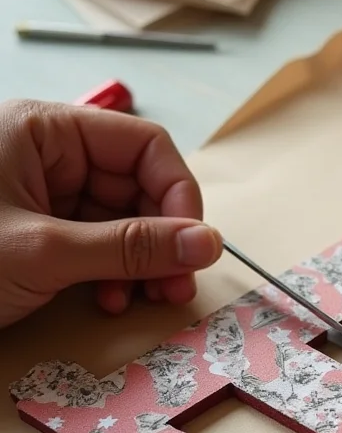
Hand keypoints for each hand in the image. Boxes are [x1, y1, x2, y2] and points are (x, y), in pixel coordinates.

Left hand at [0, 99, 221, 327]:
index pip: (145, 147)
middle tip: (177, 287)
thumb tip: (207, 244)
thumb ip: (132, 247)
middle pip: (139, 189)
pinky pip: (100, 246)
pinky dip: (116, 275)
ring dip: (144, 265)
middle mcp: (50, 158)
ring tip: (147, 299)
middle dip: (163, 242)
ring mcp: (46, 197)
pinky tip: (112, 300)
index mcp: (45, 132)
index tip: (194, 245)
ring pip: (124, 224)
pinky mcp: (43, 232)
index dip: (178, 195)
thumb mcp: (45, 251)